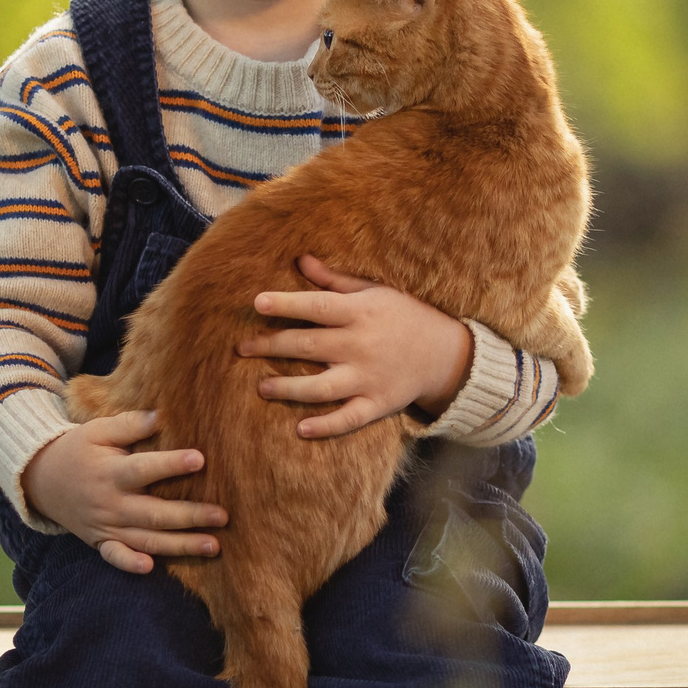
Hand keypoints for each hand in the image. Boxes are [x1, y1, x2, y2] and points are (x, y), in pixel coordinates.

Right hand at [21, 410, 225, 574]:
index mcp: (111, 472)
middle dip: (190, 516)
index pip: (144, 469)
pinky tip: (151, 568)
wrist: (41, 480)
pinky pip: (115, 557)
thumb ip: (129, 424)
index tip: (200, 459)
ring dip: (180, 545)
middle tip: (223, 516)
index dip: (171, 464)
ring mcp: (105, 527)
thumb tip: (162, 416)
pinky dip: (130, 564)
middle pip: (154, 513)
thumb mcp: (97, 430)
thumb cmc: (78, 450)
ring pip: (146, 540)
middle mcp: (110, 504)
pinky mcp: (100, 542)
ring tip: (214, 546)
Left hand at [237, 255, 472, 438]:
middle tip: (242, 348)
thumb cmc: (403, 316)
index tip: (258, 303)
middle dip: (272, 346)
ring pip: (322, 386)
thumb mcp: (375, 292)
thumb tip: (301, 260)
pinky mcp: (378, 404)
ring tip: (262, 387)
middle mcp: (362, 345)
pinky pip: (349, 418)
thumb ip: (336, 281)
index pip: (318, 306)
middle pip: (310, 345)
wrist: (445, 353)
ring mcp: (369, 377)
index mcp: (360, 312)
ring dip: (289, 388)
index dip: (287, 304)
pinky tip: (301, 428)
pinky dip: (326, 425)